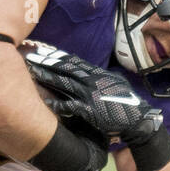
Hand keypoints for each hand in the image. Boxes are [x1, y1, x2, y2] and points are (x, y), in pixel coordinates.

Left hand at [22, 41, 169, 170]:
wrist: (138, 119)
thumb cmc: (126, 104)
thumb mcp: (113, 84)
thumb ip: (100, 78)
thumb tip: (90, 73)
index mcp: (97, 74)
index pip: (73, 62)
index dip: (56, 56)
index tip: (42, 51)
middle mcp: (93, 81)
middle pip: (66, 69)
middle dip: (47, 62)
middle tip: (31, 56)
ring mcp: (91, 95)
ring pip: (65, 83)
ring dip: (48, 77)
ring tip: (33, 72)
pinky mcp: (91, 110)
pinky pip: (71, 106)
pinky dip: (58, 104)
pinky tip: (46, 102)